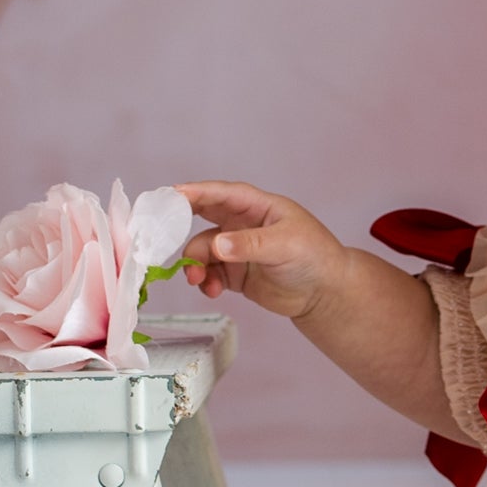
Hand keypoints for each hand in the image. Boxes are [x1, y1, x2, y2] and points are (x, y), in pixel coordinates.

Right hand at [177, 179, 345, 325]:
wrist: (325, 294)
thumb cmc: (315, 257)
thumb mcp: (285, 245)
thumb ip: (249, 245)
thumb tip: (217, 246)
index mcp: (258, 207)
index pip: (223, 194)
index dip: (197, 193)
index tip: (171, 195)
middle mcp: (243, 224)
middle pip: (204, 216)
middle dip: (182, 225)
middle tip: (162, 234)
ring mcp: (237, 249)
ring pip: (202, 250)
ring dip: (194, 264)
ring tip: (197, 280)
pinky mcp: (234, 273)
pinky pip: (209, 273)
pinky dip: (204, 281)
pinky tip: (212, 290)